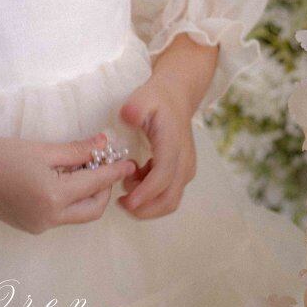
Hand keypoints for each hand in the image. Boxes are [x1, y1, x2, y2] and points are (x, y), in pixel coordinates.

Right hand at [0, 132, 136, 234]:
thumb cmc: (3, 154)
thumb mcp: (43, 148)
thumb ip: (76, 150)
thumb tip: (104, 144)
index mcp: (54, 197)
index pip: (95, 184)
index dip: (114, 172)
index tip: (129, 162)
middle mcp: (50, 219)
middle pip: (92, 210)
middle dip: (104, 189)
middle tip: (107, 166)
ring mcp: (40, 227)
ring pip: (78, 215)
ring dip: (88, 196)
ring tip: (86, 170)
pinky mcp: (31, 227)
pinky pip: (61, 216)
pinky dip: (70, 200)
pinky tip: (64, 180)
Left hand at [116, 74, 197, 218]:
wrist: (177, 97)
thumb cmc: (157, 98)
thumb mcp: (142, 97)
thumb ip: (134, 108)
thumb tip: (127, 117)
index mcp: (173, 145)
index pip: (162, 177)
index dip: (145, 193)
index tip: (126, 201)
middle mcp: (184, 161)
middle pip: (169, 198)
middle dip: (144, 209)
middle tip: (120, 203)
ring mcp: (186, 169)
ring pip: (170, 201)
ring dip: (147, 205)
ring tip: (125, 189)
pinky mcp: (182, 173)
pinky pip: (168, 193)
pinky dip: (151, 196)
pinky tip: (134, 180)